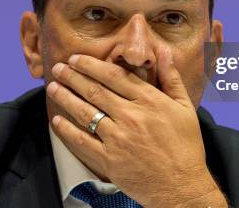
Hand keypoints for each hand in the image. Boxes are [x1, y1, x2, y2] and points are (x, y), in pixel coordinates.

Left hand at [46, 47, 227, 207]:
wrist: (181, 186)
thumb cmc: (185, 146)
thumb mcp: (185, 107)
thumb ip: (171, 77)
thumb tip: (163, 51)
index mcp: (150, 101)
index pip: (114, 76)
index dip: (92, 65)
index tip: (77, 58)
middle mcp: (131, 116)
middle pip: (95, 91)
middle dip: (73, 76)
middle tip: (59, 67)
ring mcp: (118, 139)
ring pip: (86, 112)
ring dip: (66, 98)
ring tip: (52, 87)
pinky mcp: (109, 161)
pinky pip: (82, 142)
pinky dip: (67, 131)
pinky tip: (57, 121)